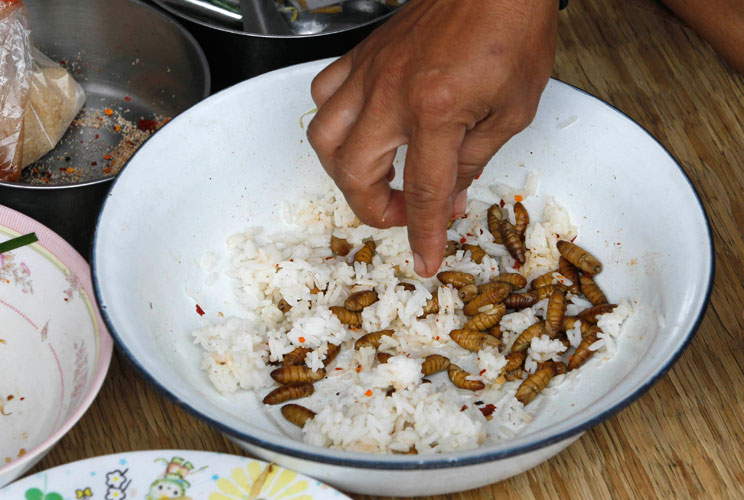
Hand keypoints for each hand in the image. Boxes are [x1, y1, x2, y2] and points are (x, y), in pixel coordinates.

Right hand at [307, 0, 557, 275]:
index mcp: (436, 109)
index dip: (423, 234)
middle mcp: (392, 92)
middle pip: (356, 172)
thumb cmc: (513, 30)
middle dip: (374, 208)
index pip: (424, 191)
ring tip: (374, 179)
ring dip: (344, 171)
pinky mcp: (364, 55)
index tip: (424, 259)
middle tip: (402, 213)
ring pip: (324, 136)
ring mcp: (371, 71)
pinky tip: (358, 129)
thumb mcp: (511, 111)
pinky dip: (333, 122)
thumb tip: (450, 197)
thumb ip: (474, 160)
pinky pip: (324, 93)